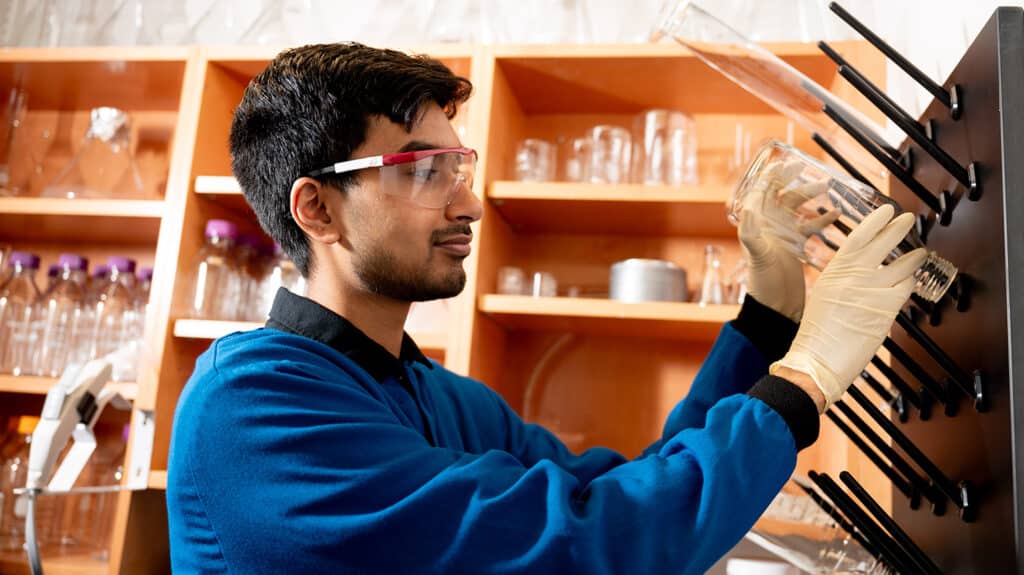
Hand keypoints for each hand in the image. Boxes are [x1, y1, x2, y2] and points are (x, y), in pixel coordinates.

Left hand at [738, 160, 836, 321]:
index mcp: (757, 223)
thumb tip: (749, 208)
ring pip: (799, 208)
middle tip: (813, 174)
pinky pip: (810, 226)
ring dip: (812, 197)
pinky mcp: (796, 245)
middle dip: (797, 182)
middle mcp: (769, 226)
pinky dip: (822, 218)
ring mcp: (783, 235)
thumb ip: (752, 233)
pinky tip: (836, 214)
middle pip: (783, 196)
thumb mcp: (756, 256)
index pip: (762, 192)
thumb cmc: (762, 283)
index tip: (786, 163)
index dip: (772, 176)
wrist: (776, 306)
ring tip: (828, 189)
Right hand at [770, 204, 926, 409]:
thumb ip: (844, 279)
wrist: (818, 358)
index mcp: (835, 270)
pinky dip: (911, 282)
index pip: (858, 236)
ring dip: (915, 256)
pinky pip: (906, 288)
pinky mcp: (886, 308)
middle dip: (898, 227)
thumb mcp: (825, 295)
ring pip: (902, 265)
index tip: (886, 210)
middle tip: (907, 219)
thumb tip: (864, 271)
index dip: (875, 221)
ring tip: (921, 252)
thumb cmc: (818, 333)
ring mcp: (871, 290)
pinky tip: (912, 281)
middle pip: (882, 242)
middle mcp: (854, 275)